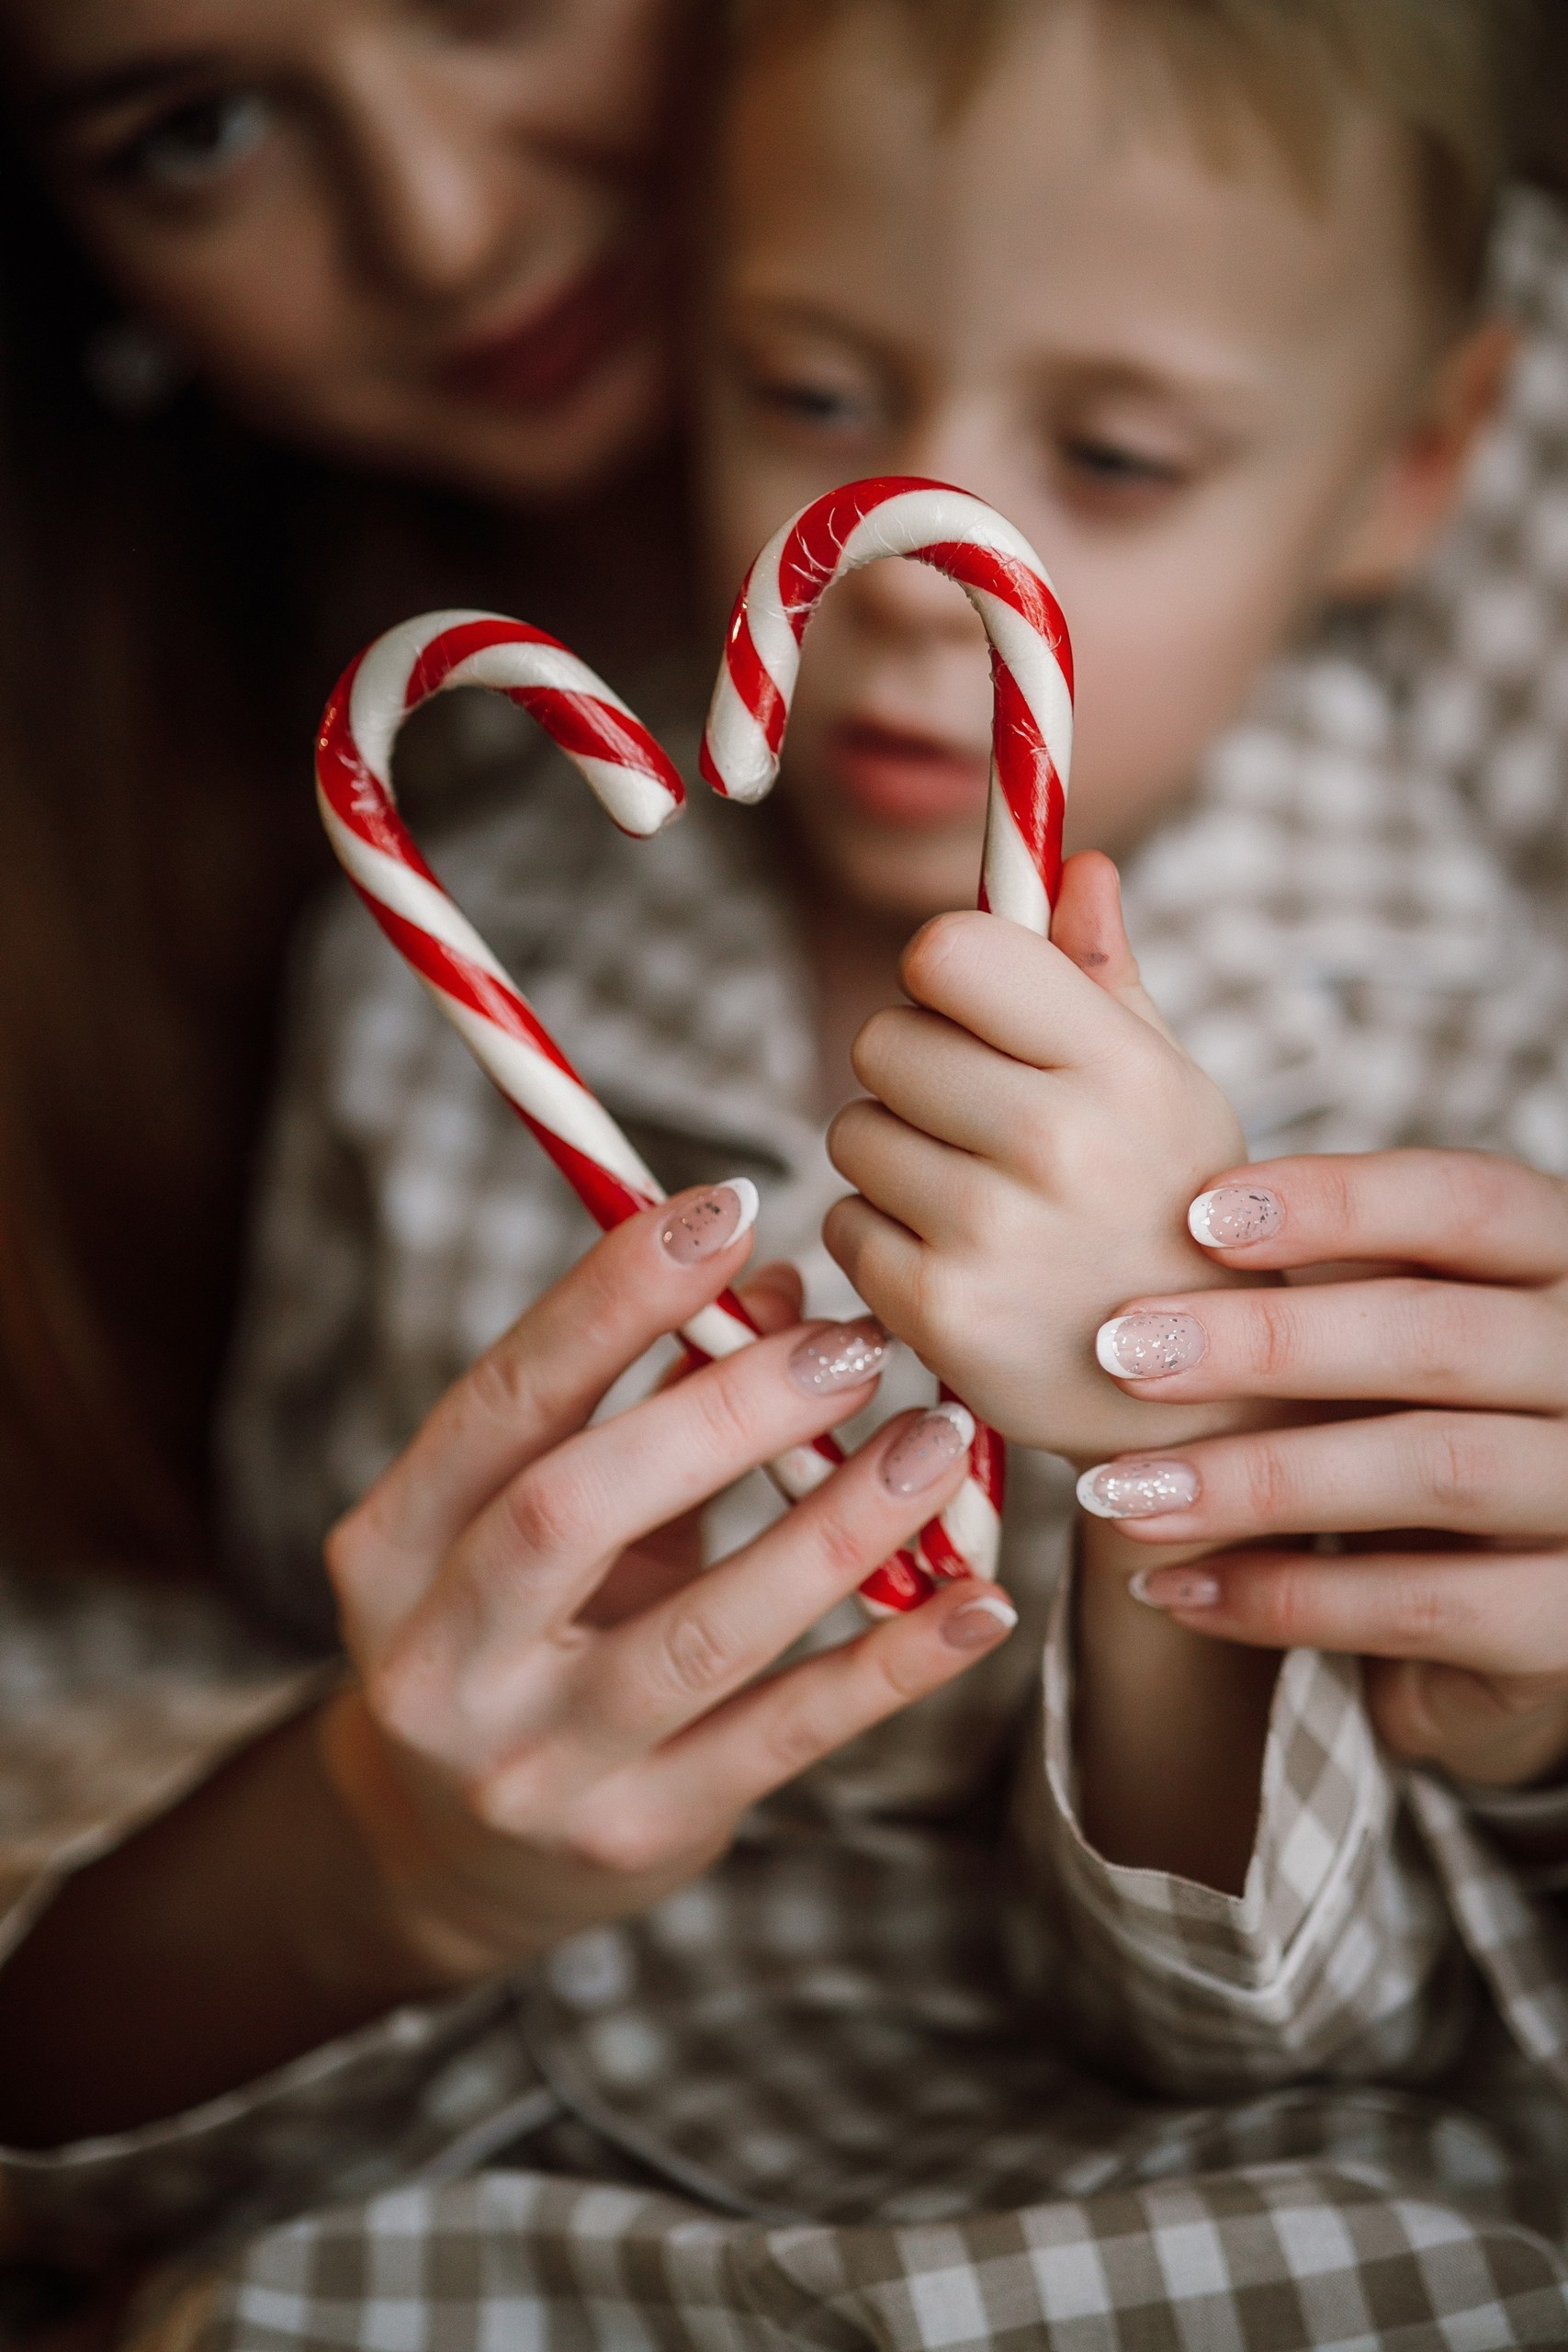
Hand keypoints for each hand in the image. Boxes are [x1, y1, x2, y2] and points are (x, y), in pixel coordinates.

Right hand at [320, 1187, 1016, 1981]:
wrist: (449, 1856)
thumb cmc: (512, 1631)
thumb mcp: (534, 1512)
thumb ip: (641, 1402)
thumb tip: (774, 1282)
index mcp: (395, 1544)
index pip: (503, 1401)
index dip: (612, 1298)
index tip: (727, 1203)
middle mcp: (442, 1658)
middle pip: (575, 1509)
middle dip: (724, 1409)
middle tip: (855, 1340)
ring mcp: (534, 1765)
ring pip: (697, 1635)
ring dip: (832, 1527)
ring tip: (935, 1438)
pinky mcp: (636, 1836)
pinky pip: (783, 1739)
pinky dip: (890, 1665)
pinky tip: (978, 1600)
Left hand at [824, 854, 1247, 1463]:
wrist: (1200, 1407)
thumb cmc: (1174, 1217)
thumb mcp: (1170, 1092)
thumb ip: (1105, 977)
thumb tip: (1077, 863)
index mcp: (1119, 1066)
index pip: (952, 952)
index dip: (939, 977)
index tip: (966, 1015)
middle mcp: (1057, 1142)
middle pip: (882, 1041)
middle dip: (912, 1074)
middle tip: (974, 1124)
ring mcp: (991, 1233)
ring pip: (850, 1132)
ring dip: (893, 1157)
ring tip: (976, 1200)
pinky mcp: (937, 1313)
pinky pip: (843, 1223)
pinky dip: (882, 1238)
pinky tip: (957, 1263)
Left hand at [1080, 1150, 1567, 1788]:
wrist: (1502, 1618)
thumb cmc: (1417, 1427)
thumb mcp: (1394, 1332)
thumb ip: (1328, 1274)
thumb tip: (1163, 1209)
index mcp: (1565, 1265)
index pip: (1471, 1201)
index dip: (1339, 1201)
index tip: (1196, 1214)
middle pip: (1439, 1337)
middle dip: (1268, 1342)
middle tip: (1121, 1350)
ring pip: (1430, 1468)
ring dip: (1253, 1478)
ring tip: (1119, 1489)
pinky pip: (1422, 1607)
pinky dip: (1282, 1597)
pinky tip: (1174, 1589)